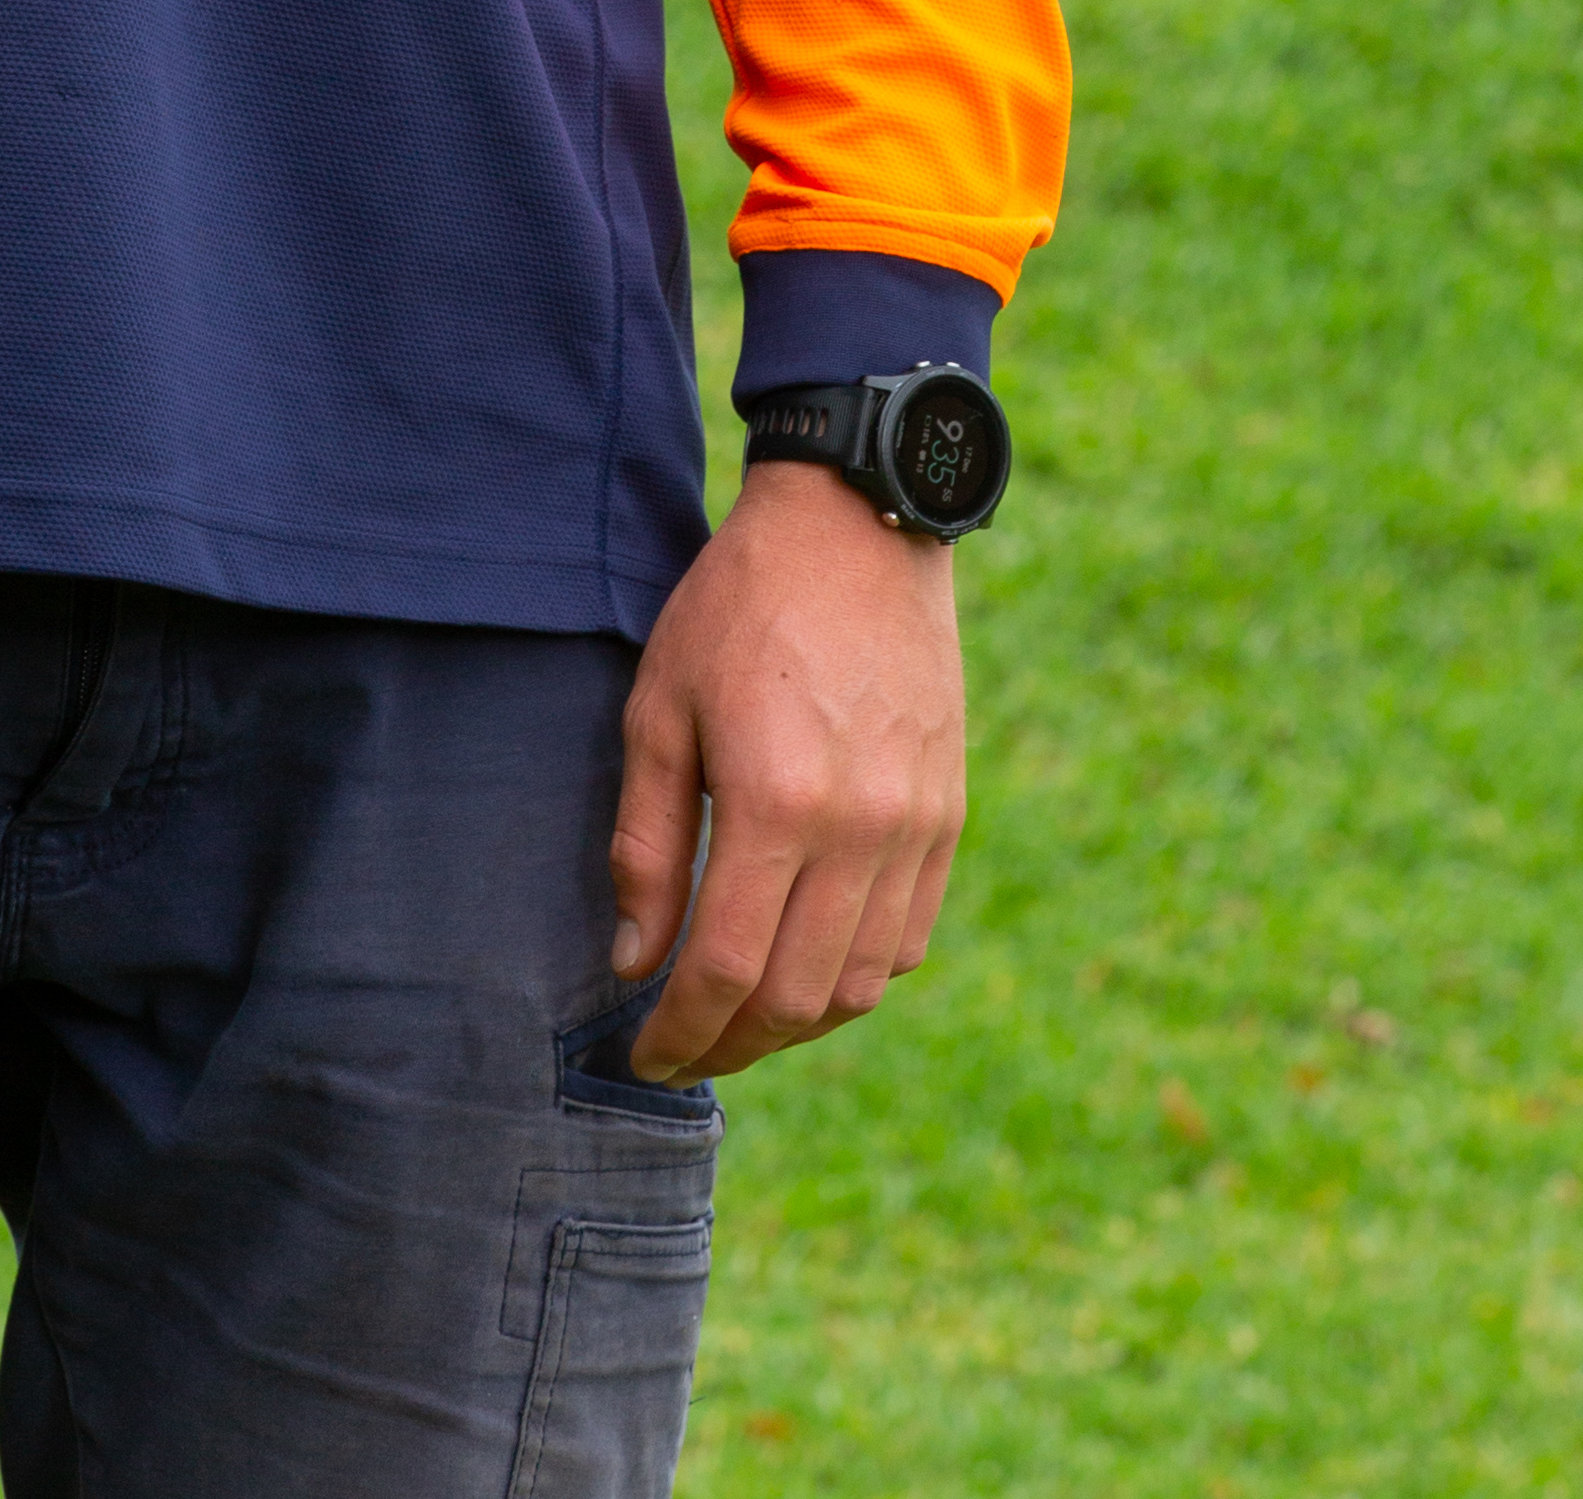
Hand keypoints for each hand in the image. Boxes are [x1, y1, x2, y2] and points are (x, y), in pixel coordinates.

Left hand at [611, 460, 966, 1082]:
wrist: (856, 526)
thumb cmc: (737, 606)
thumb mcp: (661, 708)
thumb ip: (648, 845)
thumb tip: (636, 961)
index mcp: (778, 803)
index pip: (726, 970)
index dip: (680, 1032)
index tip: (643, 1057)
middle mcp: (860, 831)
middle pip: (797, 998)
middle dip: (730, 1043)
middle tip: (682, 1047)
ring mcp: (915, 828)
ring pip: (860, 985)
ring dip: (796, 1022)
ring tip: (738, 1017)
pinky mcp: (947, 816)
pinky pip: (907, 940)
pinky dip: (855, 977)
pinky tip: (807, 964)